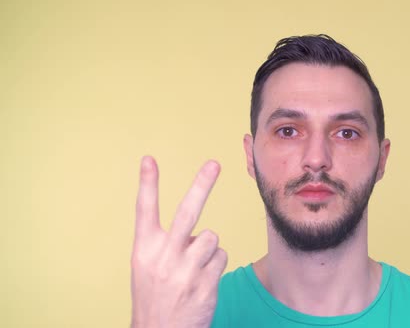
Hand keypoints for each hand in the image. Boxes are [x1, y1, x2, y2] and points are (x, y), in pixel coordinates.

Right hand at [131, 156, 226, 327]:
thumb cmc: (154, 295)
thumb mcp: (146, 266)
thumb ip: (165, 243)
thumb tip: (195, 229)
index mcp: (144, 249)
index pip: (144, 210)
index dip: (147, 183)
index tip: (149, 159)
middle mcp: (162, 256)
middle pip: (187, 211)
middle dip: (202, 185)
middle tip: (214, 164)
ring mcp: (184, 270)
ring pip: (211, 237)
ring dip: (207, 249)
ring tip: (193, 268)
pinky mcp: (204, 284)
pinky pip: (221, 257)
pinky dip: (214, 265)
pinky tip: (201, 281)